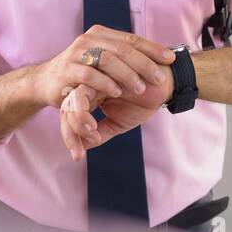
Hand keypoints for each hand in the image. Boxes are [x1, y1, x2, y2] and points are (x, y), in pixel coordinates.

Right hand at [32, 26, 174, 109]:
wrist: (46, 82)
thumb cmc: (81, 72)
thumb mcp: (102, 61)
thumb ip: (122, 57)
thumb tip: (157, 57)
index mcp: (101, 34)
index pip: (132, 39)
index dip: (153, 49)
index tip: (171, 59)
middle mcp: (90, 39)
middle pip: (123, 49)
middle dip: (144, 64)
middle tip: (159, 78)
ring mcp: (77, 53)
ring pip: (108, 59)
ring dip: (127, 74)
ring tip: (140, 88)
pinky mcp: (67, 69)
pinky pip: (90, 74)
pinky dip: (105, 83)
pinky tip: (117, 93)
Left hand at [59, 70, 174, 160]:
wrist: (165, 85)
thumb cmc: (145, 100)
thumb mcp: (119, 121)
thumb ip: (101, 132)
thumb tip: (83, 147)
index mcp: (92, 96)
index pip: (71, 115)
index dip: (70, 136)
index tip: (78, 156)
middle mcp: (89, 87)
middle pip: (65, 109)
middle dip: (68, 133)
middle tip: (78, 154)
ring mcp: (93, 80)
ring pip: (70, 102)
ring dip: (76, 124)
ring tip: (91, 137)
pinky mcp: (98, 76)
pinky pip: (81, 94)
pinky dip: (82, 113)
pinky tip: (92, 126)